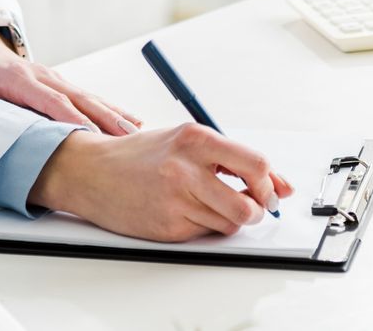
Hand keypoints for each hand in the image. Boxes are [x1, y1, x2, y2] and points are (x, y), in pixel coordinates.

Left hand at [0, 27, 140, 135]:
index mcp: (18, 77)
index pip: (48, 99)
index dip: (68, 116)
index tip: (87, 133)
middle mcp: (43, 75)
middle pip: (78, 99)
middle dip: (104, 118)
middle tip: (126, 137)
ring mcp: (56, 79)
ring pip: (90, 98)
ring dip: (114, 115)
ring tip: (138, 132)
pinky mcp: (62, 85)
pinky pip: (90, 99)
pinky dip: (112, 110)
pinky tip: (133, 122)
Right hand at [29, 123, 294, 241]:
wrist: (91, 172)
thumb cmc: (140, 156)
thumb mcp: (186, 143)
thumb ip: (233, 160)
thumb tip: (281, 185)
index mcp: (196, 139)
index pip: (255, 164)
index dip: (270, 184)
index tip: (270, 192)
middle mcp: (186, 168)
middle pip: (248, 205)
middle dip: (256, 211)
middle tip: (249, 207)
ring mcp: (176, 199)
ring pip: (230, 224)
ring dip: (228, 220)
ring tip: (209, 205)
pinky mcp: (167, 226)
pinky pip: (205, 234)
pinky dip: (203, 227)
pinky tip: (184, 211)